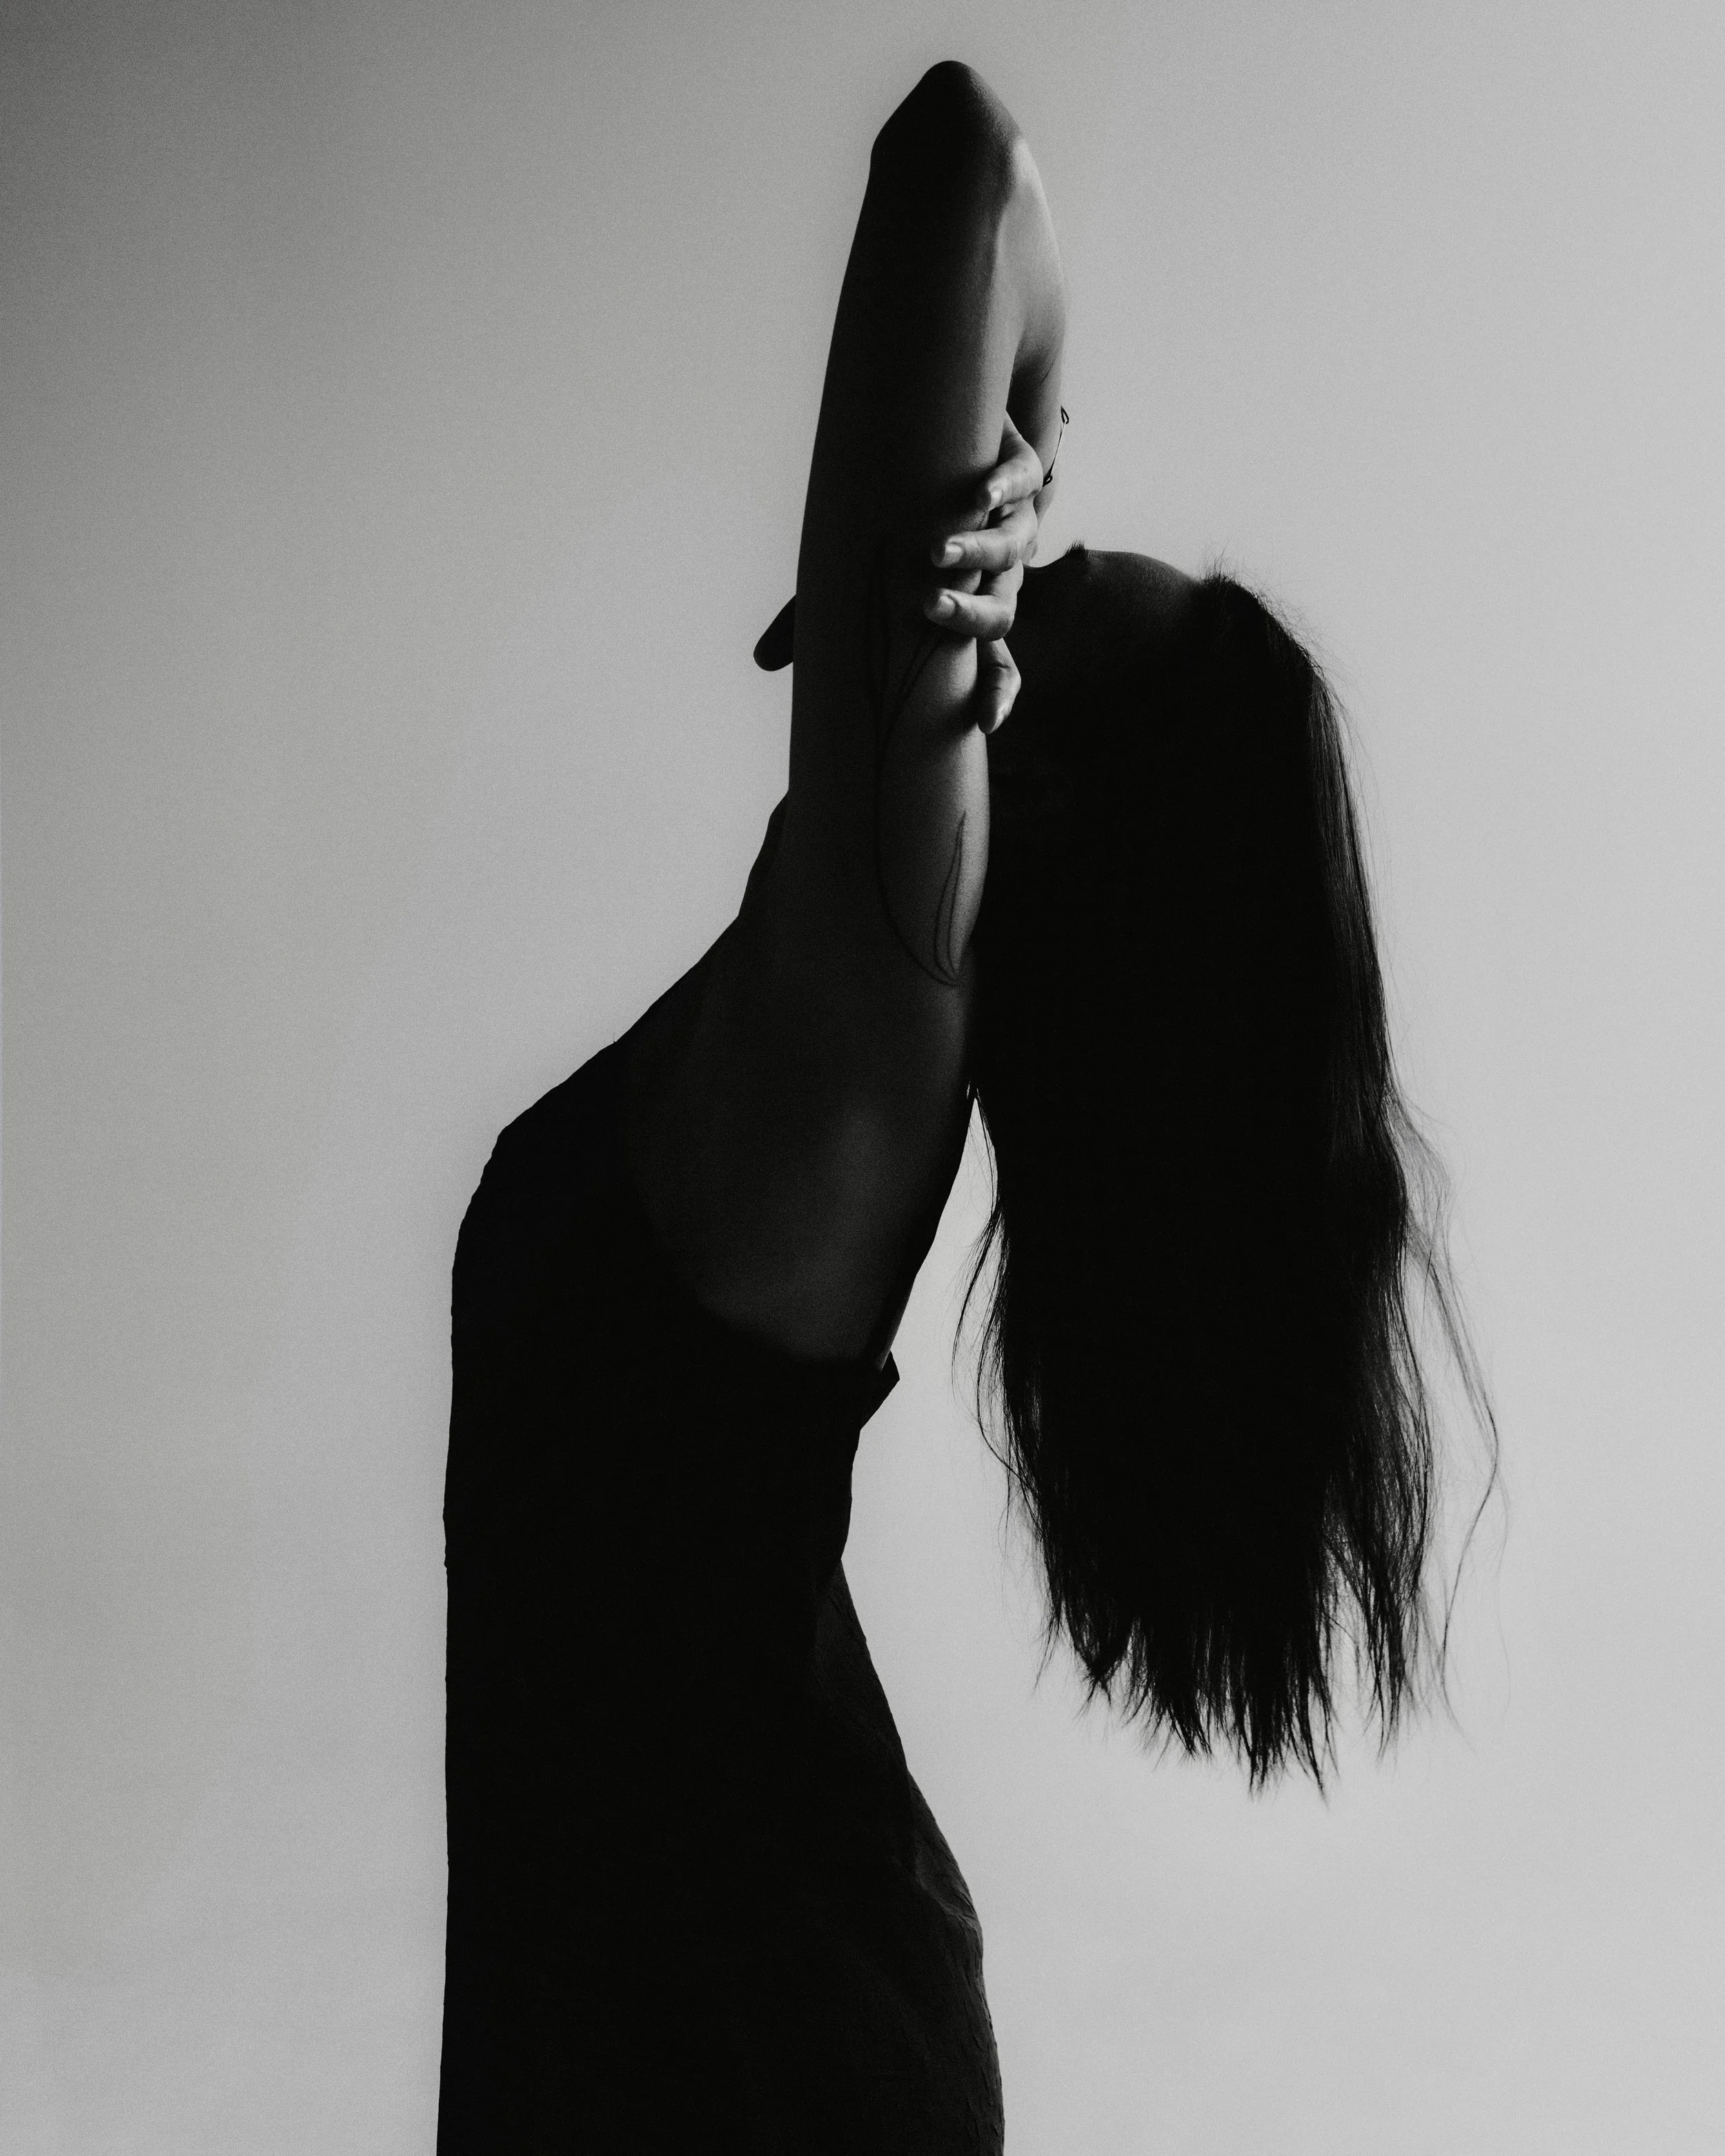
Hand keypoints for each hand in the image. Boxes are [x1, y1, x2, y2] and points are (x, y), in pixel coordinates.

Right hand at [752, 410, 1050, 729]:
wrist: (950, 434)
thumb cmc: (898, 519)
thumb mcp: (852, 569)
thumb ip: (817, 615)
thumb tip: (762, 661)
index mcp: (967, 606)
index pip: (993, 663)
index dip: (995, 692)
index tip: (985, 723)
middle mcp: (996, 572)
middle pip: (1001, 612)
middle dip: (969, 615)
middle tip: (929, 607)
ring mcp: (1012, 523)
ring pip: (1010, 549)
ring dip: (975, 552)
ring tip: (935, 551)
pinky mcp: (1022, 473)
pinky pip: (1023, 483)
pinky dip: (1002, 489)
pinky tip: (979, 496)